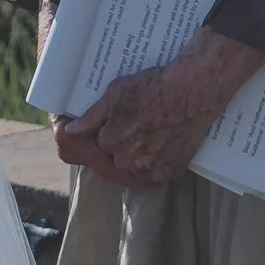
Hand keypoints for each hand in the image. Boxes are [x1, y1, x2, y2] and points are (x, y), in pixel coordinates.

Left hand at [53, 26, 263, 189]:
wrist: (194, 90)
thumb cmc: (153, 87)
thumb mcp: (116, 93)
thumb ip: (91, 117)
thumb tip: (70, 131)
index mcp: (111, 141)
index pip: (98, 146)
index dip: (105, 133)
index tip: (115, 124)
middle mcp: (129, 160)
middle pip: (114, 161)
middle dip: (119, 148)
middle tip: (134, 129)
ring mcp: (150, 169)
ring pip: (132, 170)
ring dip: (134, 159)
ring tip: (146, 136)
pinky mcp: (170, 172)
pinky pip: (152, 176)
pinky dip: (153, 165)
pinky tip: (157, 147)